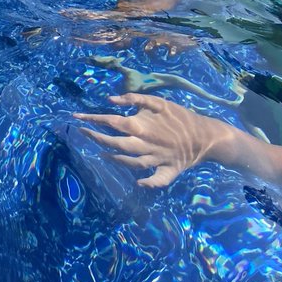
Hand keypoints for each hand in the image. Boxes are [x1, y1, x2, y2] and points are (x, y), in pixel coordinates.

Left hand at [73, 92, 233, 187]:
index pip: (110, 122)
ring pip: (130, 163)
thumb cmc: (179, 116)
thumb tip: (111, 99)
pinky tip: (137, 183)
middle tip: (82, 133)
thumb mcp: (158, 101)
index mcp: (141, 126)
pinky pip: (157, 181)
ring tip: (100, 154)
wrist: (206, 134)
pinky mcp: (168, 171)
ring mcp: (156, 159)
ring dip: (113, 159)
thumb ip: (134, 98)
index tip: (76, 118)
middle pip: (115, 144)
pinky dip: (147, 183)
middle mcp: (145, 144)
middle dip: (96, 138)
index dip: (92, 119)